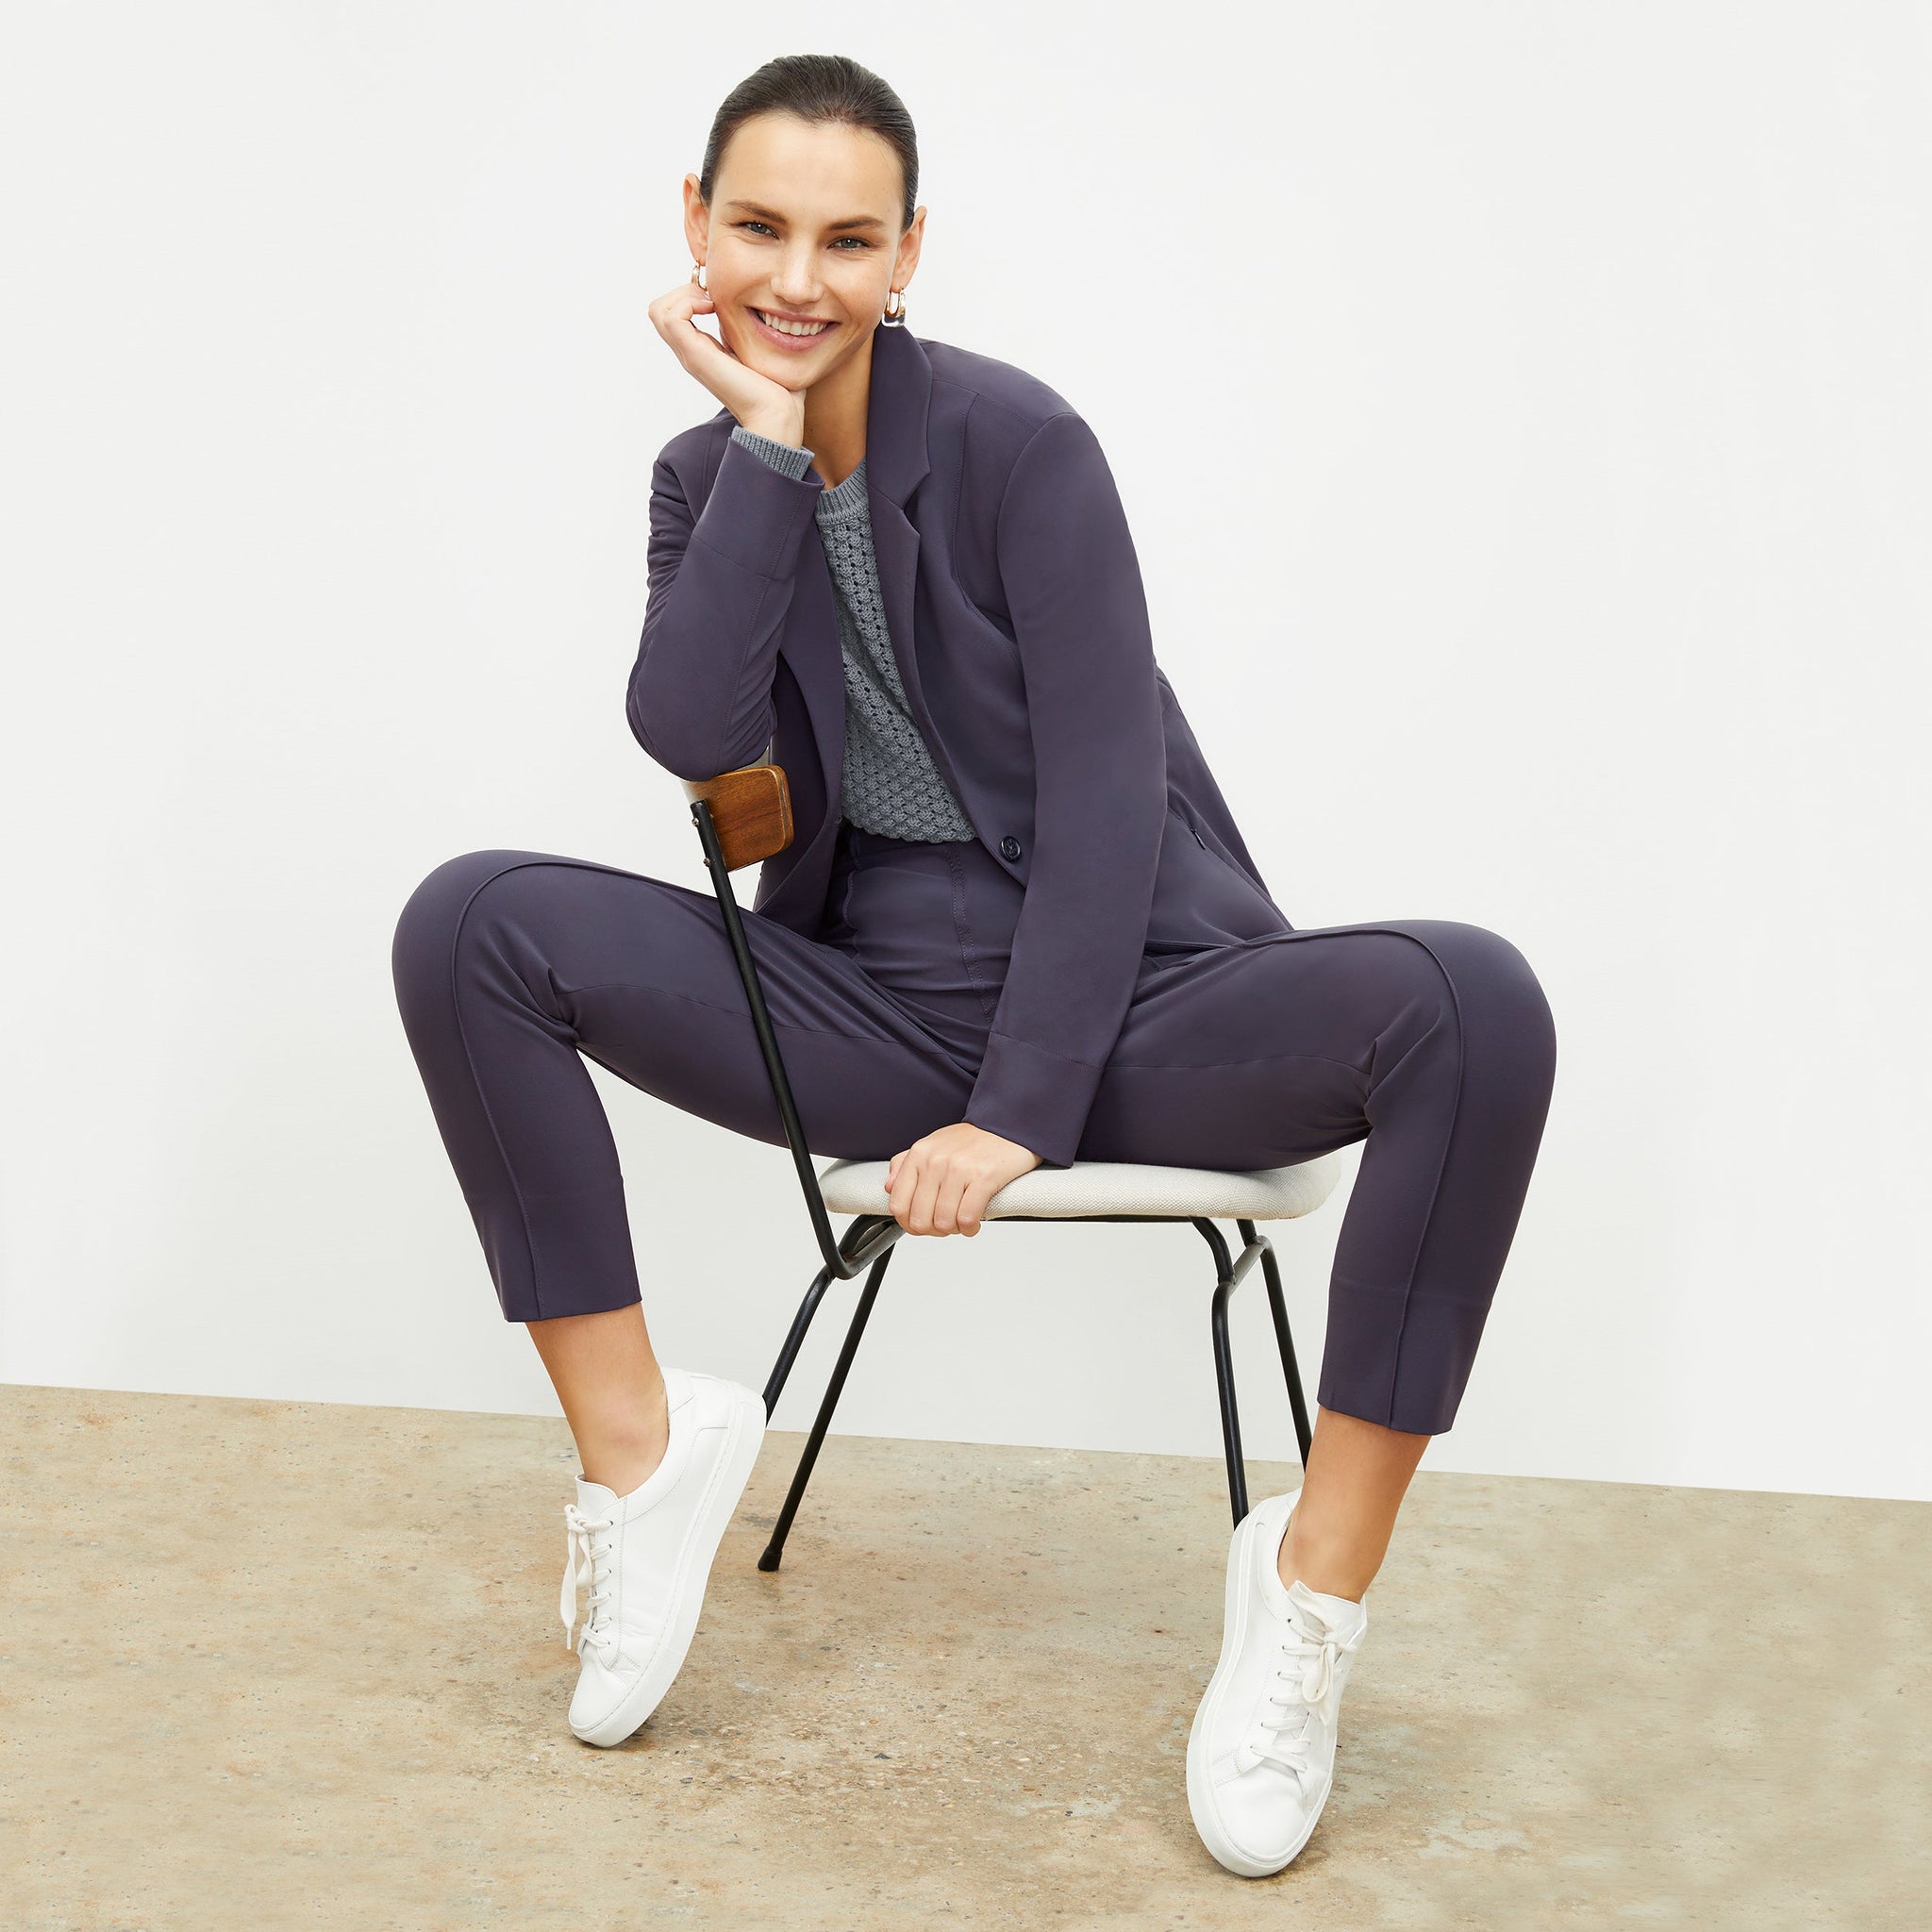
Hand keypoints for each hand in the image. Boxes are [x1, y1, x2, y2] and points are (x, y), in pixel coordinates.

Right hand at [647, 278, 805, 443]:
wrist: (776, 412)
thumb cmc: (775, 386)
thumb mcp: (754, 348)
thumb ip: (744, 331)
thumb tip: (751, 310)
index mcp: (701, 350)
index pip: (673, 313)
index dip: (691, 294)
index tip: (720, 297)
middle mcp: (690, 352)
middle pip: (659, 310)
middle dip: (684, 290)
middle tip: (714, 297)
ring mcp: (690, 354)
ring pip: (658, 311)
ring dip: (685, 294)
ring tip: (712, 302)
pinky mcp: (695, 355)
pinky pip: (671, 317)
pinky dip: (689, 302)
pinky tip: (714, 309)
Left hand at [883, 1123, 1041, 1236]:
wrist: (1008, 1125)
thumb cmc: (972, 1140)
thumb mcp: (932, 1145)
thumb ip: (905, 1165)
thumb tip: (889, 1188)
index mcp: (919, 1154)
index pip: (898, 1204)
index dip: (908, 1224)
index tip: (921, 1225)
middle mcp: (936, 1161)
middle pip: (920, 1219)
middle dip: (933, 1230)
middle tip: (945, 1225)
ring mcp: (959, 1169)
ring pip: (943, 1222)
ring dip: (953, 1230)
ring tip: (961, 1222)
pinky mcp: (984, 1177)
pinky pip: (967, 1218)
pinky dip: (969, 1228)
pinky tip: (974, 1222)